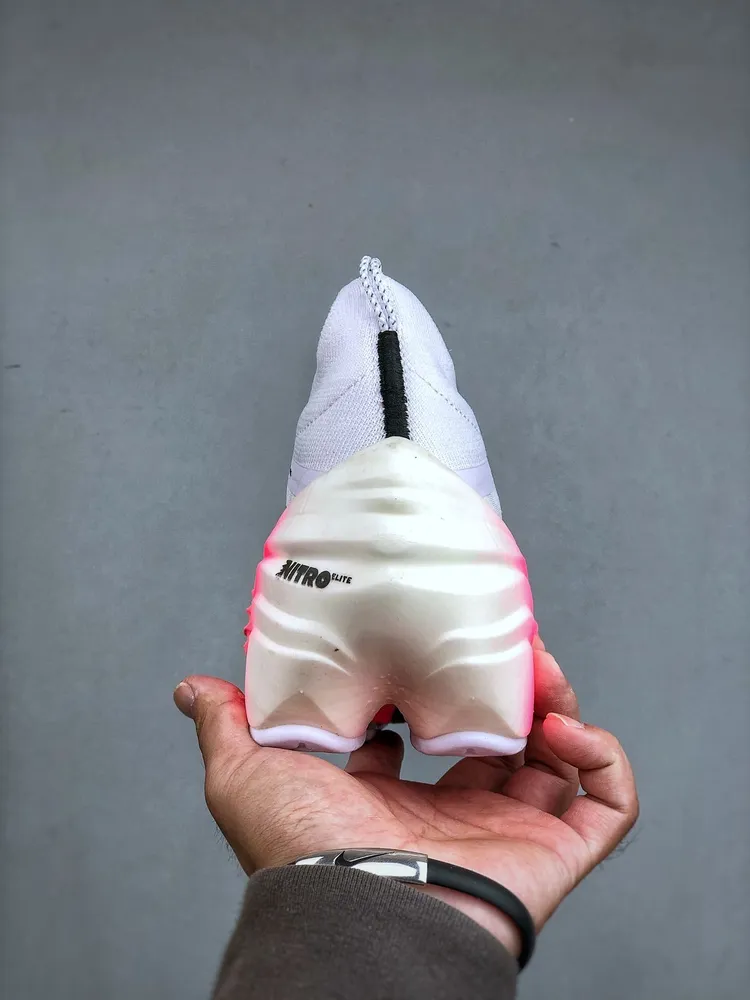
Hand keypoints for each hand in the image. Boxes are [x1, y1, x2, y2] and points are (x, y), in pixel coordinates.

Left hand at [174, 637, 637, 957]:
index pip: (428, 743)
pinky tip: (569, 727)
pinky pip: (611, 805)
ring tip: (543, 671)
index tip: (433, 651)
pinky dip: (606, 758)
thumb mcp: (249, 772)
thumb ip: (227, 724)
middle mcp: (456, 816)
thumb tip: (193, 687)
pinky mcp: (556, 853)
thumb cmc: (301, 854)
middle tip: (508, 646)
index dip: (436, 694)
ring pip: (561, 762)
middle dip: (511, 688)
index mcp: (395, 802)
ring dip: (564, 706)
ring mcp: (510, 833)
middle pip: (504, 742)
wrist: (356, 914)